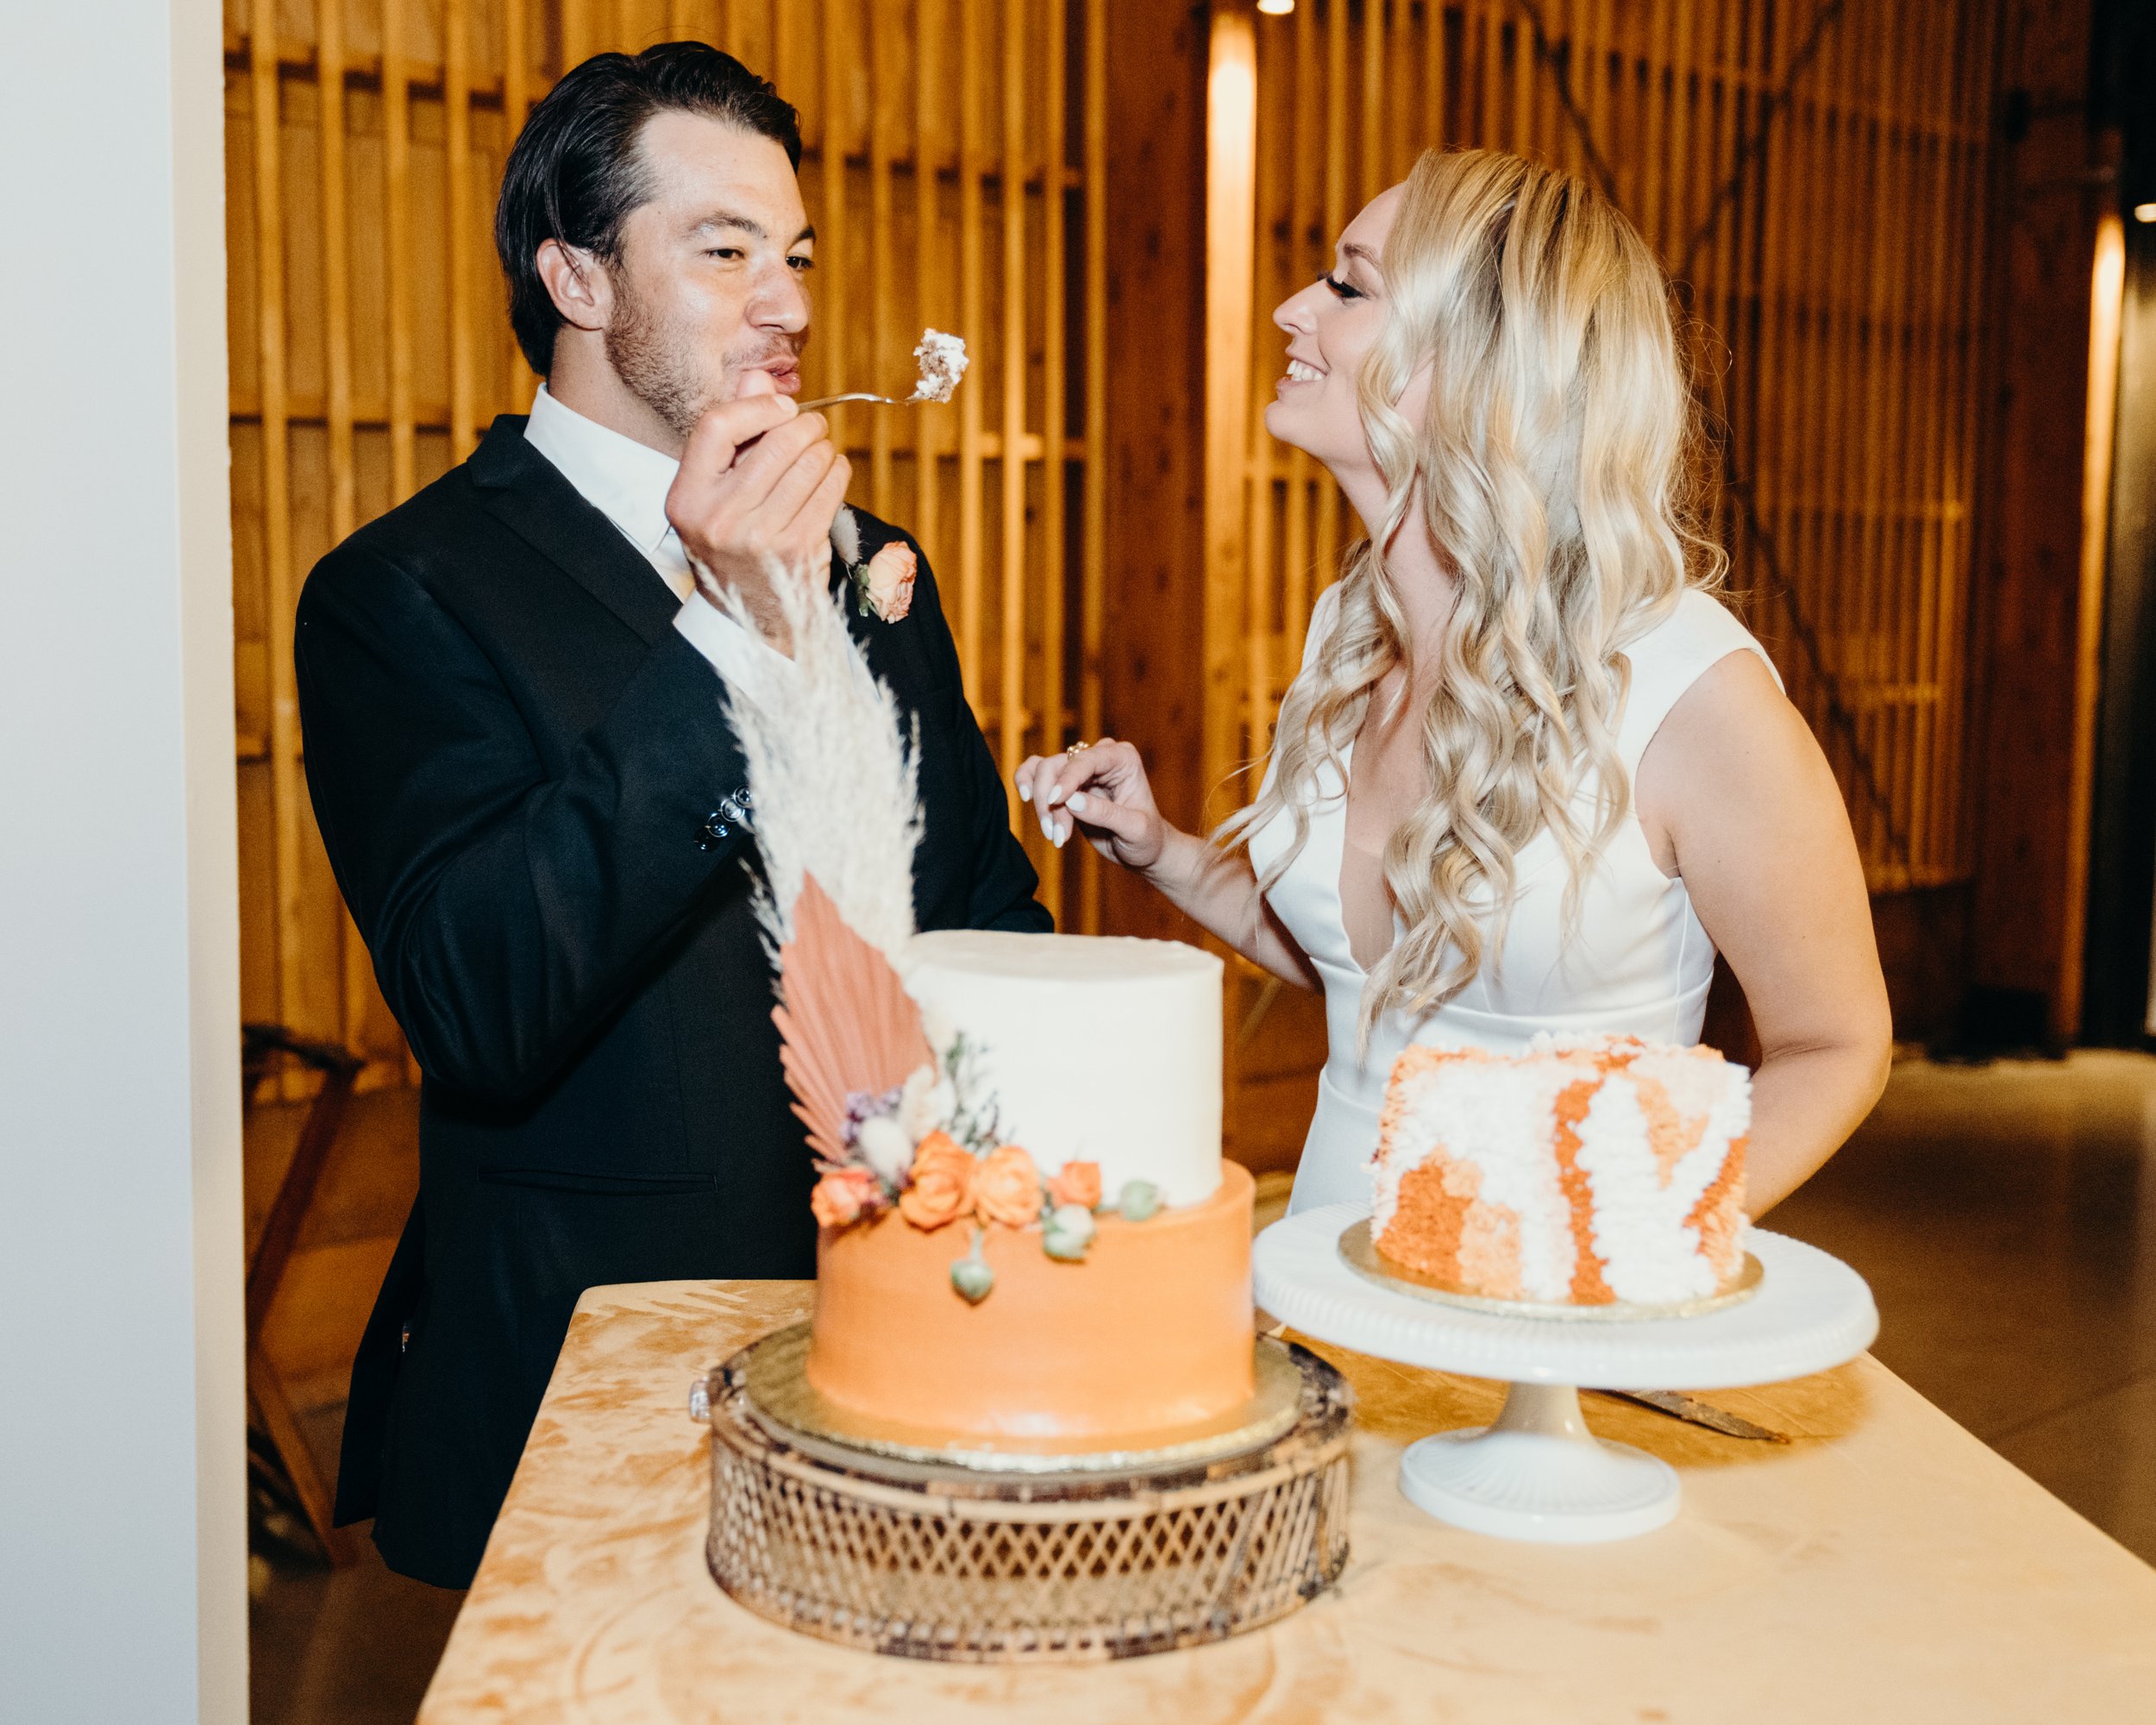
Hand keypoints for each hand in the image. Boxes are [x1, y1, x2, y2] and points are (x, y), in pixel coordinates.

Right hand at [666, 372, 850, 650]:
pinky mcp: (799, 549)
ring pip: (810, 462)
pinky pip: (831, 488)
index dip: (756, 406)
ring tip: (818, 453)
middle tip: (811, 427)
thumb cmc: (731, 541)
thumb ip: (733, 433)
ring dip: (823, 449)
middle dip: (804, 425)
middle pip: (776, 442)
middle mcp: (719, 518)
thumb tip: (759, 380)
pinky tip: (829, 474)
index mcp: (687, 497)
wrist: (749, 616)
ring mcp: (760, 537)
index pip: (717, 427)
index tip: (780, 407)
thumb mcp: (714, 492)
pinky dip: (837, 471)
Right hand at [1015, 739, 1168, 871]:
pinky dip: (1027, 785)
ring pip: (1044, 771)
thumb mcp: (1134, 829)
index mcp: (1122, 759)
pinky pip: (1036, 773)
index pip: (1087, 760)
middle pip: (1059, 764)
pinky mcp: (1066, 784)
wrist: (1142, 850)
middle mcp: (1100, 757)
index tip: (1054, 802)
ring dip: (1041, 803)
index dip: (1066, 779)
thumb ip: (1104, 813)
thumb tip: (1070, 801)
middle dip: (1050, 798)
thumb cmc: (1146, 838)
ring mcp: (1081, 769)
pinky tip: (1025, 800)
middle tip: (1054, 832)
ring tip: (1053, 834)